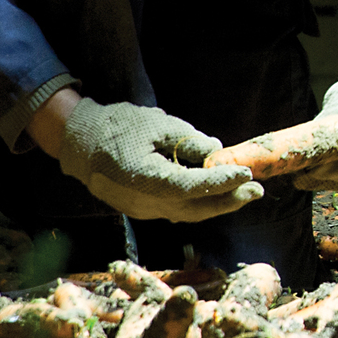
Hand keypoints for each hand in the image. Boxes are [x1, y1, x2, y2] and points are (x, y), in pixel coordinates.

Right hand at [56, 97, 263, 223]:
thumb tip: (217, 153)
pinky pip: (177, 210)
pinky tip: (217, 194)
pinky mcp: (143, 210)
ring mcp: (143, 210)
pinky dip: (200, 204)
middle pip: (194, 209)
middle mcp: (144, 202)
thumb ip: (187, 140)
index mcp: (144, 178)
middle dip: (228, 201)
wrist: (81, 143)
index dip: (221, 182)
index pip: (191, 186)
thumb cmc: (117, 126)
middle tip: (257, 190)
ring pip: (187, 213)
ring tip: (245, 193)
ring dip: (218, 204)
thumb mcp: (155, 124)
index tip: (245, 173)